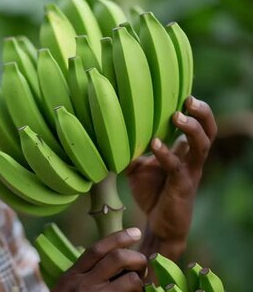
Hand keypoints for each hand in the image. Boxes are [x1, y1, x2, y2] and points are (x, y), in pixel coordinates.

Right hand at [52, 228, 146, 290]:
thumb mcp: (67, 288)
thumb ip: (83, 274)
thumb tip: (112, 259)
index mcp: (72, 276)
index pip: (97, 250)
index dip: (119, 237)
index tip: (135, 232)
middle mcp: (84, 285)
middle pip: (118, 259)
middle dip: (137, 259)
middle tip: (142, 265)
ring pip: (131, 281)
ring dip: (141, 281)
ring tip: (138, 286)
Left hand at [125, 96, 216, 258]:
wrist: (159, 226)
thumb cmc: (152, 193)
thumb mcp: (137, 167)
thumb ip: (129, 150)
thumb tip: (108, 132)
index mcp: (185, 152)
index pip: (198, 125)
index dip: (195, 109)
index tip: (184, 91)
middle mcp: (192, 159)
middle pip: (209, 131)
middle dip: (203, 113)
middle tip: (190, 99)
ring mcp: (190, 173)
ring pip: (202, 146)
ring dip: (191, 129)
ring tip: (177, 116)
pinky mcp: (182, 187)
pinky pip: (177, 167)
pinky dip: (166, 154)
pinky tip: (154, 144)